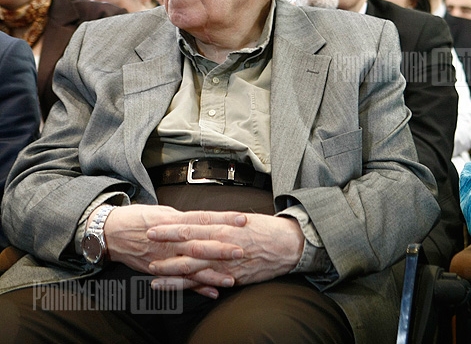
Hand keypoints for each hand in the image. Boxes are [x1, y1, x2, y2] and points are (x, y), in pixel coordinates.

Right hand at [103, 204, 247, 296]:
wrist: (111, 233)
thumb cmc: (138, 218)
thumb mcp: (163, 211)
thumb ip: (186, 217)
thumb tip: (207, 218)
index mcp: (174, 222)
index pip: (204, 218)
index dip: (223, 219)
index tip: (242, 219)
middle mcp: (171, 240)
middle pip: (199, 243)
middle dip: (221, 248)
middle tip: (241, 249)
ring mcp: (165, 257)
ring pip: (192, 266)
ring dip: (212, 274)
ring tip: (232, 278)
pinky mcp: (159, 270)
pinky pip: (180, 281)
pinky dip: (197, 288)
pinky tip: (213, 292)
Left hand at [145, 213, 304, 296]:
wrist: (289, 245)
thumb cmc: (267, 230)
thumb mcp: (243, 219)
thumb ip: (221, 221)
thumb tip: (201, 220)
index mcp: (226, 226)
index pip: (193, 224)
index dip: (173, 226)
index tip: (155, 225)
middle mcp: (223, 243)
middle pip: (189, 243)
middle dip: (166, 244)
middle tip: (146, 242)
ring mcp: (226, 262)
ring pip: (194, 265)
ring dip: (171, 267)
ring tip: (152, 268)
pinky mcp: (231, 277)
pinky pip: (206, 282)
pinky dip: (188, 285)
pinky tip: (173, 286)